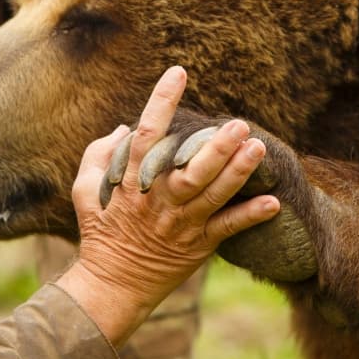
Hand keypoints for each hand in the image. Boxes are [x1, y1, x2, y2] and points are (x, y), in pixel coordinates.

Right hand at [55, 66, 280, 343]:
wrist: (112, 285)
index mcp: (131, 182)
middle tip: (239, 123)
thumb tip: (124, 126)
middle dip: (214, 147)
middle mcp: (159, 201)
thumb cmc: (99, 231)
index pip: (146, 137)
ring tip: (258, 148)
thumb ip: (100, 154)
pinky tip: (273, 202)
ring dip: (237, 172)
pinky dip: (249, 217)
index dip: (161, 102)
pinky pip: (227, 230)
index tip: (178, 73)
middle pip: (188, 170)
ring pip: (212, 196)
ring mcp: (181, 224)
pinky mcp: (197, 246)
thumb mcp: (85, 190)